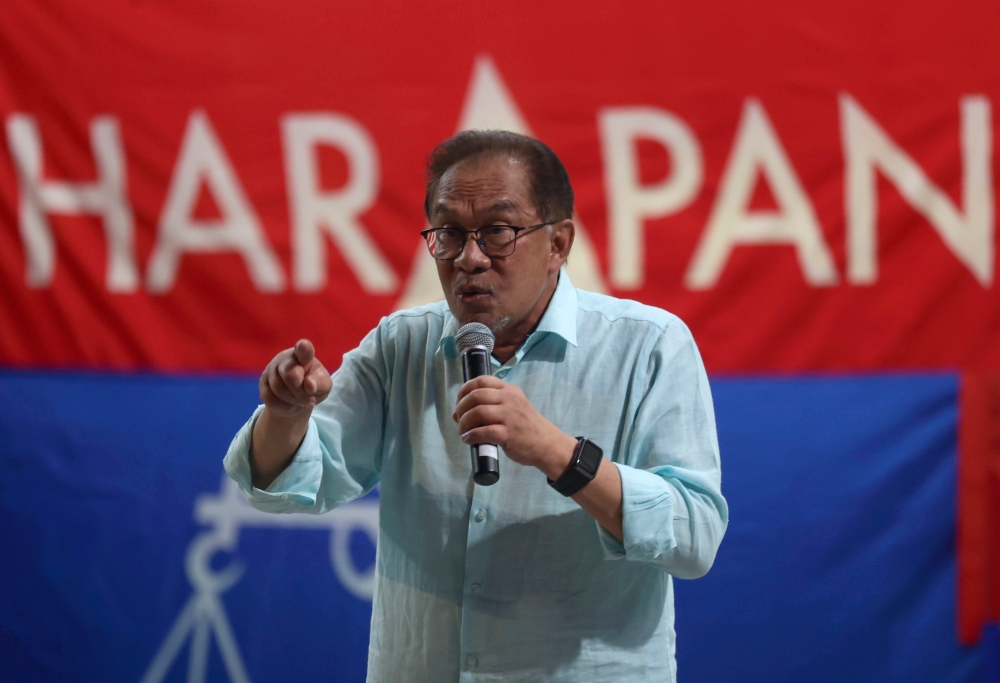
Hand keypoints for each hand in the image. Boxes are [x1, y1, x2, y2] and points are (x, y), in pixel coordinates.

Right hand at [259, 339, 331, 418]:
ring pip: (278, 388)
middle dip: (300, 392)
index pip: (303, 349)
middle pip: (289, 374)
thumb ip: (320, 384)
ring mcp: (271, 369)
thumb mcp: (323, 386)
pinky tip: (292, 406)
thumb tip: (309, 385)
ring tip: (302, 403)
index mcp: (304, 355)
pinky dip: (283, 407)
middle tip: (310, 400)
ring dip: (293, 401)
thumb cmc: (314, 385)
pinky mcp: (263, 383)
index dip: (303, 348)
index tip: (303, 346)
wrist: (297, 398)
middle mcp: (286, 358)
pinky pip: (269, 398)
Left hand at [453, 375, 576, 477]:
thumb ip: (490, 404)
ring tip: (462, 431)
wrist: (546, 443)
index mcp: (509, 390)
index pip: (482, 380)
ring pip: (478, 412)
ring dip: (464, 422)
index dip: (465, 390)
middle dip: (461, 407)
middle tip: (458, 419)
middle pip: (476, 395)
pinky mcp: (509, 434)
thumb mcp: (513, 405)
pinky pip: (484, 432)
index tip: (459, 402)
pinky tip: (468, 439)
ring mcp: (510, 416)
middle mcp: (509, 399)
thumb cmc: (526, 425)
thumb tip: (458, 412)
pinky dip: (471, 436)